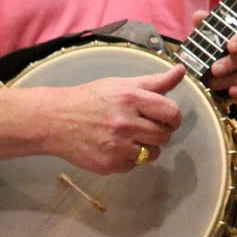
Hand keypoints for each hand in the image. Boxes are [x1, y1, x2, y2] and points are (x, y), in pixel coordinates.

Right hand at [47, 65, 185, 174]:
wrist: (55, 120)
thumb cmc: (91, 99)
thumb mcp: (123, 85)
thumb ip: (155, 81)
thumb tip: (181, 71)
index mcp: (131, 98)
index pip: (171, 113)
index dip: (173, 117)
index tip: (166, 118)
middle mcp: (125, 122)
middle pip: (164, 135)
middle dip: (159, 132)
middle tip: (143, 126)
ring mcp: (117, 146)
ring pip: (152, 153)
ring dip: (146, 147)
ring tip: (128, 136)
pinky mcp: (109, 164)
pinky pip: (134, 165)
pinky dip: (128, 158)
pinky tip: (114, 147)